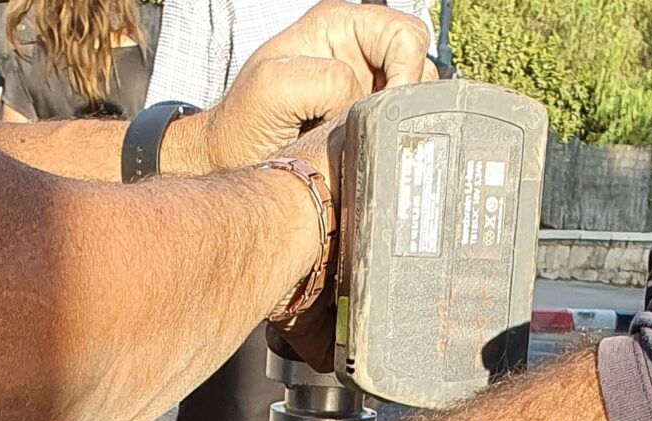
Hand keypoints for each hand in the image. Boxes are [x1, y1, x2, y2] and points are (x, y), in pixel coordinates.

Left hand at [191, 3, 432, 174]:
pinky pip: (397, 122)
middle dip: (409, 95)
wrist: (234, 164)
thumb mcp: (271, 88)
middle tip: (385, 129)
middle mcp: (354, 49)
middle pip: (417, 60)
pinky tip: (370, 150)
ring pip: (414, 93)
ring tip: (371, 141)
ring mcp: (362, 83)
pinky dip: (393, 137)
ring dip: (401, 119)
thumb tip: (361, 99)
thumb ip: (324, 80)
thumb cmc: (243, 123)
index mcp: (337, 24)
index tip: (391, 108)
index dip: (407, 70)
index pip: (403, 34)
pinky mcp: (362, 118)